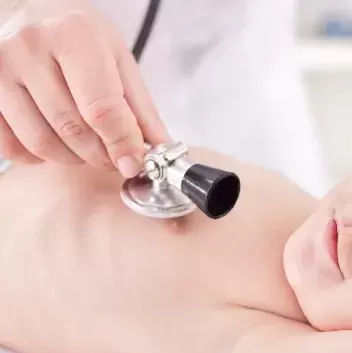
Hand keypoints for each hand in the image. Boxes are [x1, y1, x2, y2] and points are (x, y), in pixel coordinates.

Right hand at [0, 0, 168, 176]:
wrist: (23, 10)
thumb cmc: (75, 34)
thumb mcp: (116, 56)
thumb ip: (140, 105)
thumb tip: (160, 149)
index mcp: (74, 36)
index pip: (102, 108)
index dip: (122, 143)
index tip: (134, 162)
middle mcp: (30, 48)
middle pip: (73, 129)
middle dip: (101, 155)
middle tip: (114, 156)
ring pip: (41, 142)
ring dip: (72, 158)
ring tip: (87, 148)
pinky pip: (11, 145)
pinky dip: (37, 156)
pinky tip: (53, 143)